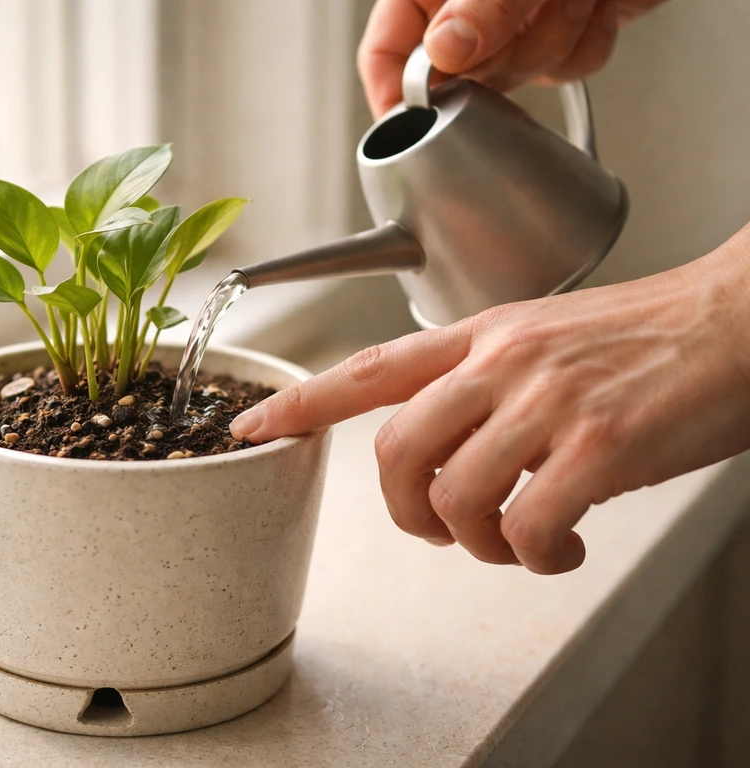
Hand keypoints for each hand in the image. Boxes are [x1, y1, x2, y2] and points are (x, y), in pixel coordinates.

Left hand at [230, 229, 749, 573]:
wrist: (739, 321)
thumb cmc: (648, 339)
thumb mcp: (546, 338)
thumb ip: (485, 385)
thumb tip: (449, 456)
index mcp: (482, 337)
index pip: (367, 368)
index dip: (299, 403)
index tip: (250, 427)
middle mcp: (502, 364)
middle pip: (393, 453)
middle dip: (405, 513)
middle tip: (441, 528)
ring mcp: (547, 403)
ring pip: (455, 498)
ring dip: (476, 544)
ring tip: (520, 541)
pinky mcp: (599, 447)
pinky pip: (525, 528)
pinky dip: (534, 557)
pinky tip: (562, 548)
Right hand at [359, 0, 664, 118]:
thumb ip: (484, 5)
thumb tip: (444, 51)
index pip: (387, 50)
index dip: (396, 93)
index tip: (416, 125)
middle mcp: (467, 6)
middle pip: (455, 75)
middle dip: (503, 57)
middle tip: (524, 20)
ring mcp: (514, 22)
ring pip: (515, 78)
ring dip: (555, 43)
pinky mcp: (561, 33)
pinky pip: (563, 72)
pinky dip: (588, 45)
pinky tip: (598, 4)